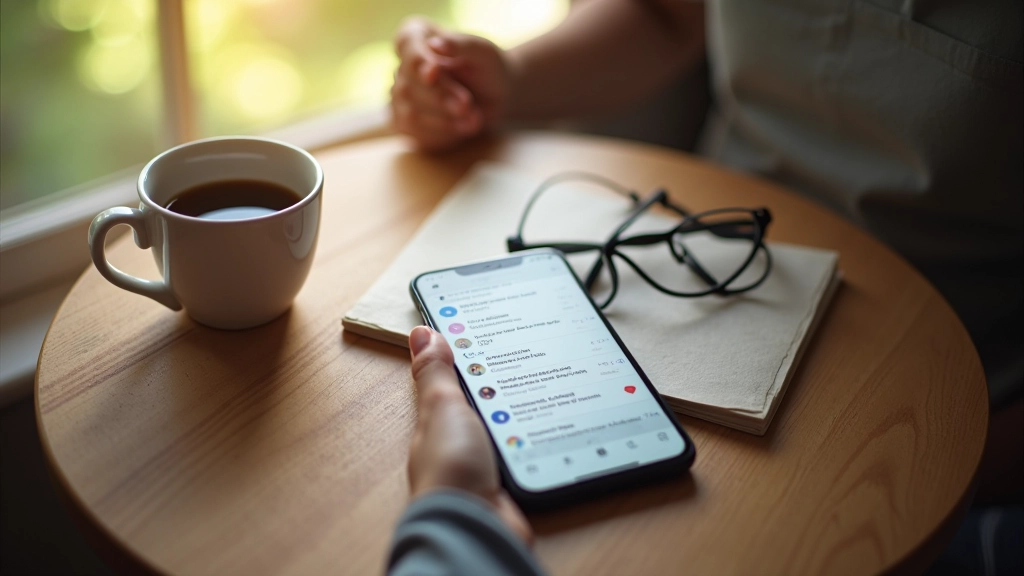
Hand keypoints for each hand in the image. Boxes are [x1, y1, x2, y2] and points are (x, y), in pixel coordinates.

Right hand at [391, 17, 509, 150]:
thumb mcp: (482, 52)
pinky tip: (464, 128)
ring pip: (410, 114)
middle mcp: (402, 66)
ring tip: (475, 119)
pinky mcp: (406, 124)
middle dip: (440, 98)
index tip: (434, 72)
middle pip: (407, 86)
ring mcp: (400, 96)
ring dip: (444, 121)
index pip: (406, 44)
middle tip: (468, 105)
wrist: (496, 98)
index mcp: (416, 36)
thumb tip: (435, 44)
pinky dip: (443, 135)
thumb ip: (460, 46)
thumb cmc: (488, 68)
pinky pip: (416, 134)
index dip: (417, 61)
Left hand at [406, 326, 532, 542]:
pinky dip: (534, 441)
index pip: (451, 380)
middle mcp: (458, 443)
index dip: (468, 356)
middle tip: (530, 354)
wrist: (474, 525)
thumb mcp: (443, 406)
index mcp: (437, 421)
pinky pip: (523, 451)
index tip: (490, 331)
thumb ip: (436, 372)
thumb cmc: (450, 469)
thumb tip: (422, 332)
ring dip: (520, 414)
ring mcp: (483, 464)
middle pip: (482, 403)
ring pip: (505, 427)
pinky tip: (550, 430)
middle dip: (501, 383)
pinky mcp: (506, 483)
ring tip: (546, 386)